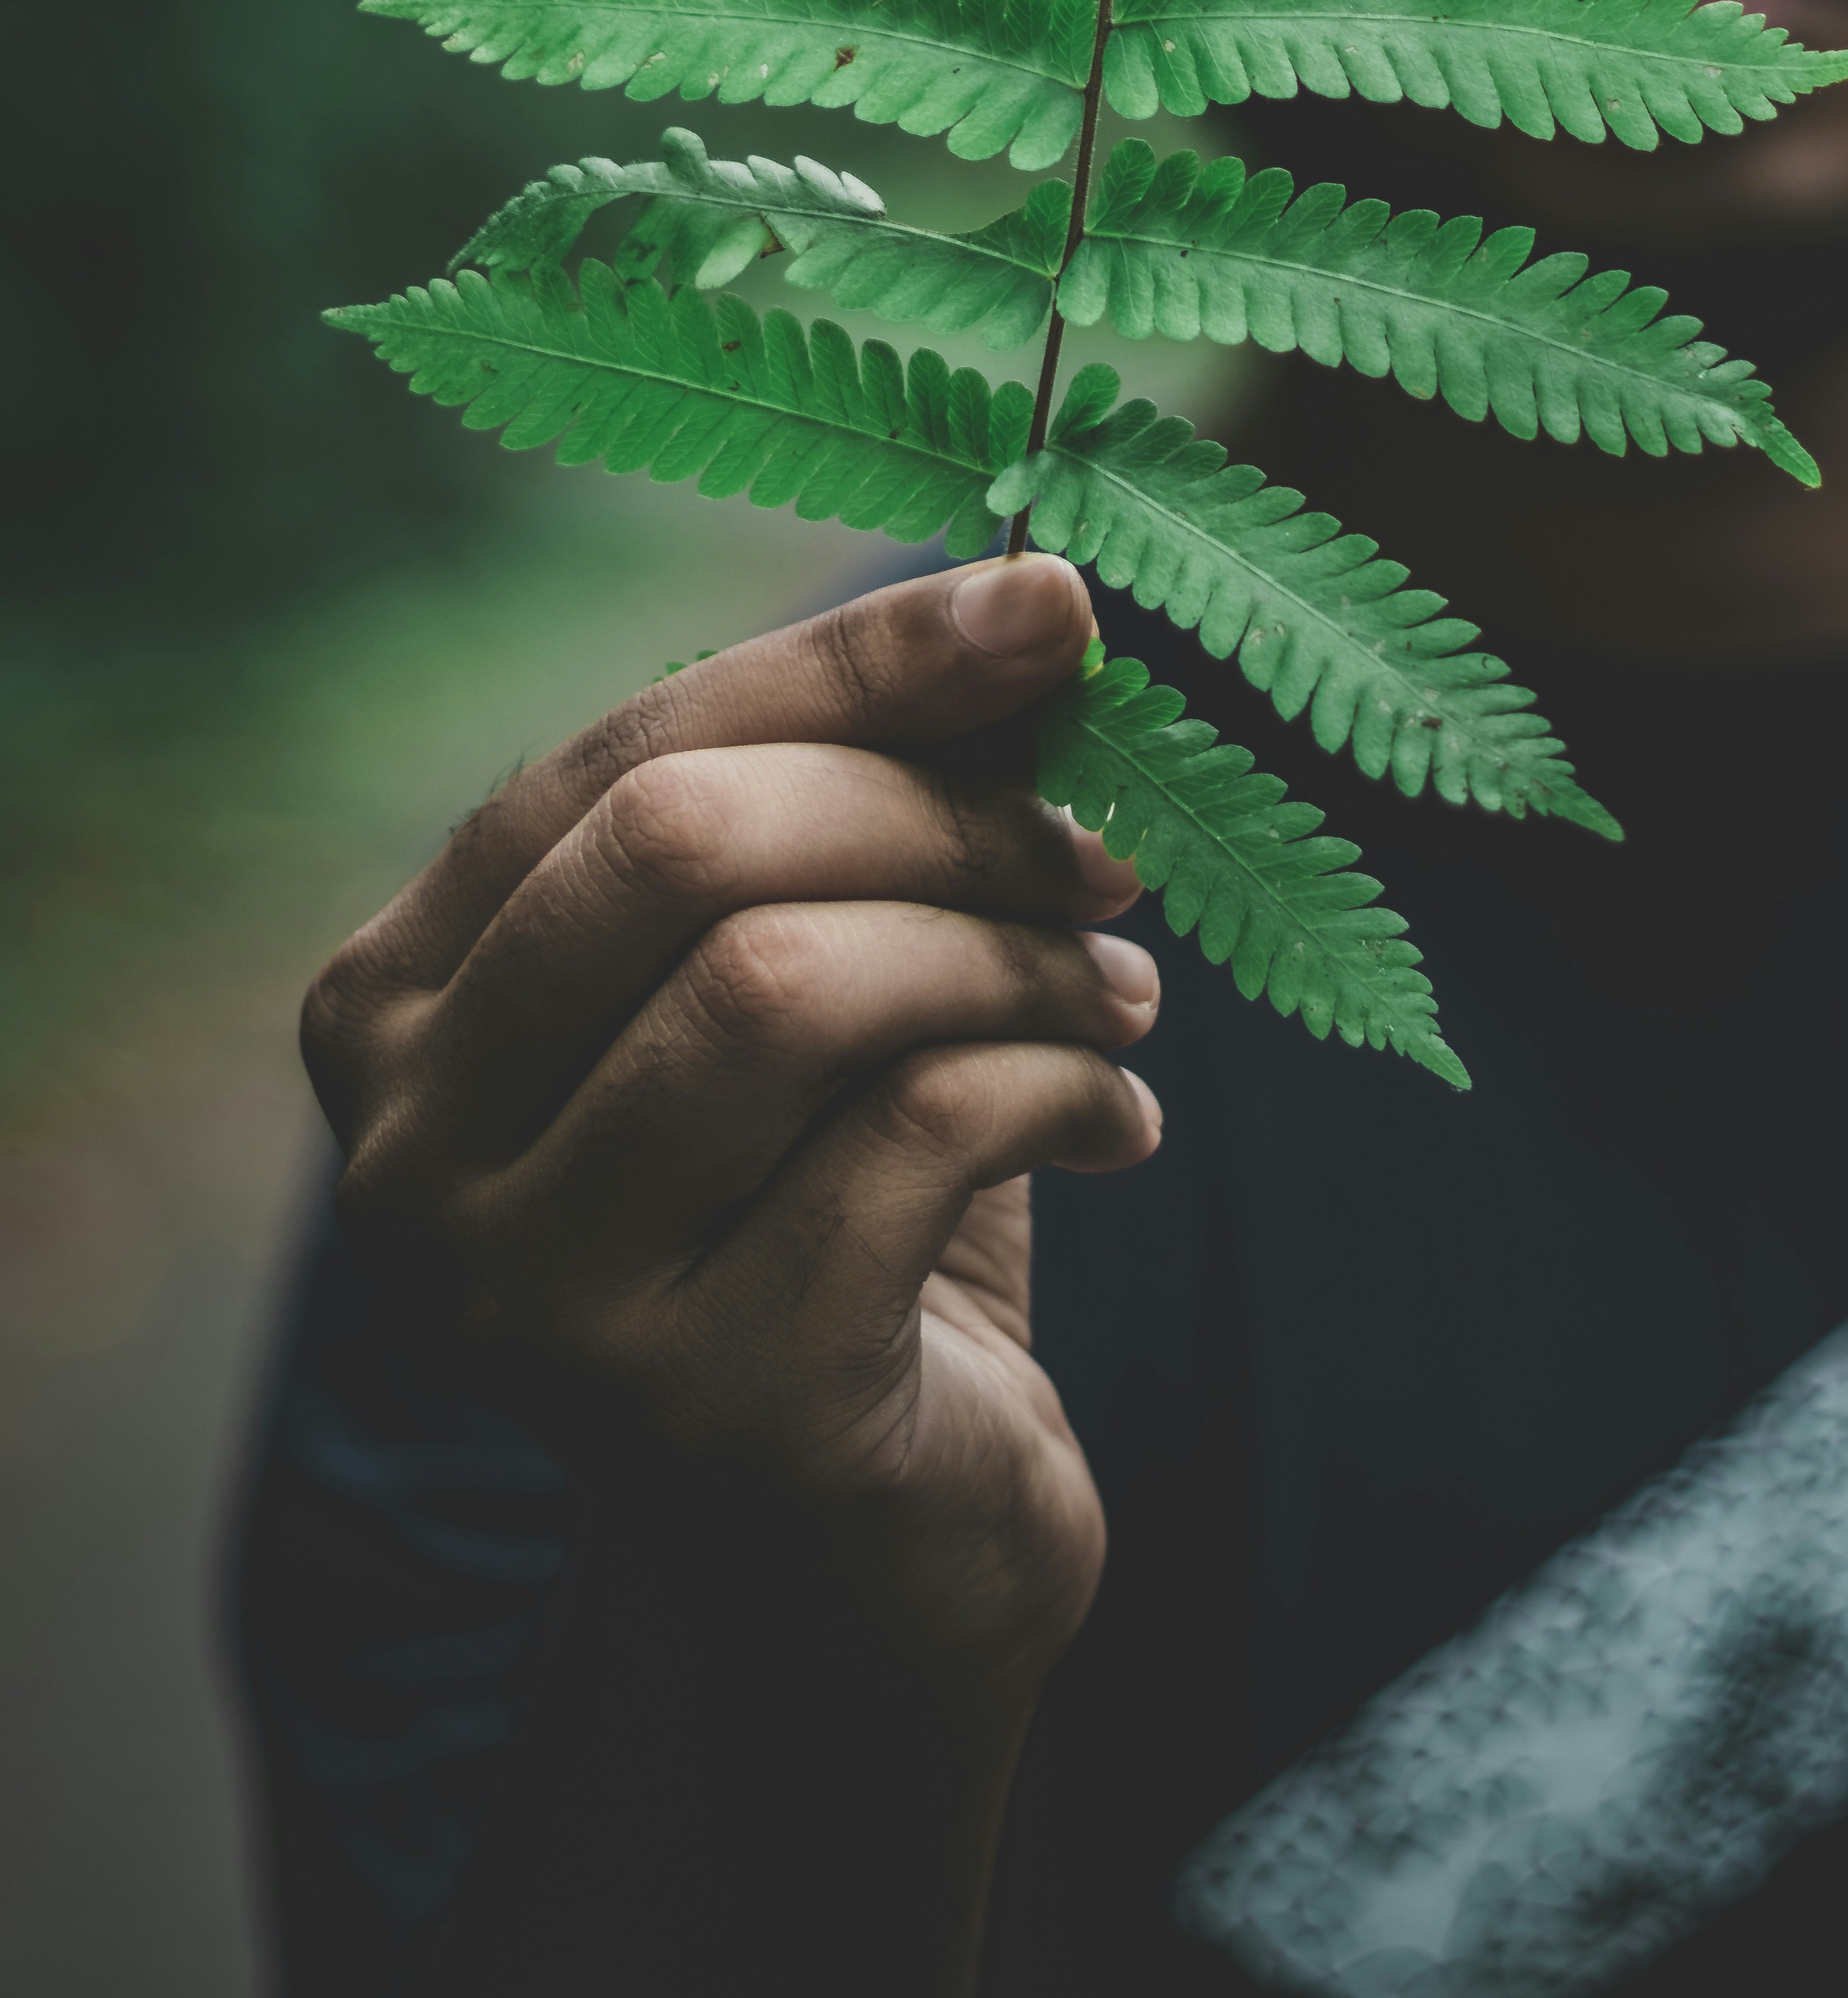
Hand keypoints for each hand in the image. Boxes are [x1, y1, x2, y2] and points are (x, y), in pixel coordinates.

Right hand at [301, 554, 1157, 1734]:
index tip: (1049, 606)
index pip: (619, 753)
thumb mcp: (814, 984)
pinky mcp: (703, 1407)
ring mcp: (536, 1300)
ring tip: (1121, 990)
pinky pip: (914, 1139)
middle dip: (936, 809)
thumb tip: (1029, 601)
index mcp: (395, 1011)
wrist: (866, 1576)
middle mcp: (412, 1159)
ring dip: (1012, 952)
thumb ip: (871, 804)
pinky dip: (1061, 1089)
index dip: (854, 661)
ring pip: (796, 988)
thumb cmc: (831, 1223)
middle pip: (684, 850)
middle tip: (1107, 844)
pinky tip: (1122, 1117)